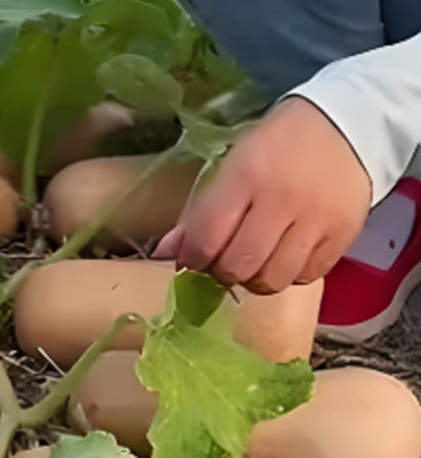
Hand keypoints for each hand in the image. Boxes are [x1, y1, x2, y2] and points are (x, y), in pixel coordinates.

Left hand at [154, 98, 371, 293]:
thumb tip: (164, 254)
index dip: (193, 259)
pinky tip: (285, 255)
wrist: (346, 124)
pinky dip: (289, 275)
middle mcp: (282, 200)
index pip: (206, 240)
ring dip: (255, 279)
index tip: (194, 258)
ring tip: (255, 263)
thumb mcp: (231, 166)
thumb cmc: (276, 147)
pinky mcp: (343, 235)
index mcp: (246, 176)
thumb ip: (198, 213)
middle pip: (238, 267)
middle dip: (222, 273)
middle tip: (224, 262)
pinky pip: (305, 277)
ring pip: (272, 280)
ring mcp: (316, 220)